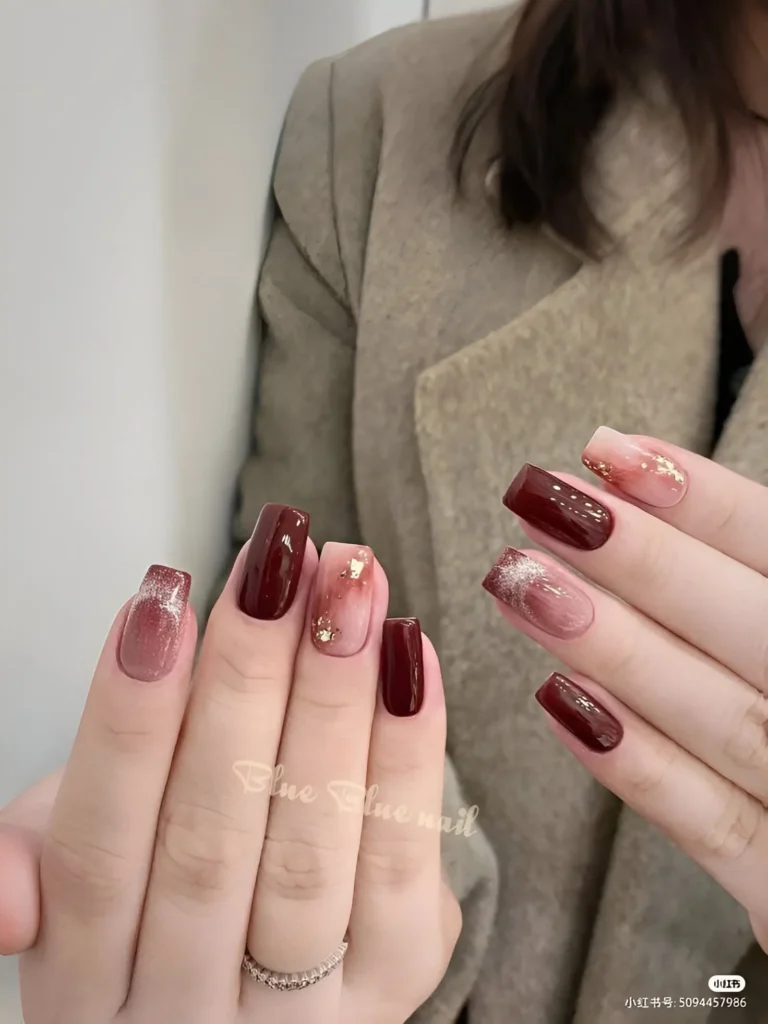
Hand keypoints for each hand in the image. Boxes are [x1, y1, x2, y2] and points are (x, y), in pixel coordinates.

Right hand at [8, 504, 458, 1023]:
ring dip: (335, 699)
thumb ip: (38, 859)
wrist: (258, 987)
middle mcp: (186, 1017)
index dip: (126, 724)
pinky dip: (407, 753)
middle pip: (211, 838)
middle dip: (248, 682)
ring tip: (351, 584)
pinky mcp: (395, 985)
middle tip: (280, 564)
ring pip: (309, 848)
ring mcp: (298, 1017)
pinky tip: (406, 656)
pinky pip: (402, 865)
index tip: (163, 601)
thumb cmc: (156, 894)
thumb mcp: (77, 885)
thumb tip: (8, 898)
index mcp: (87, 986)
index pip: (96, 855)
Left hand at [485, 427, 767, 950]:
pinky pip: (716, 828)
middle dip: (644, 563)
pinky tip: (557, 699)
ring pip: (725, 719)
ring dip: (617, 647)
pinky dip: (639, 765)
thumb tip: (637, 475)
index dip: (705, 504)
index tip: (608, 454)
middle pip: (755, 629)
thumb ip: (744, 579)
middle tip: (537, 505)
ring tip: (519, 583)